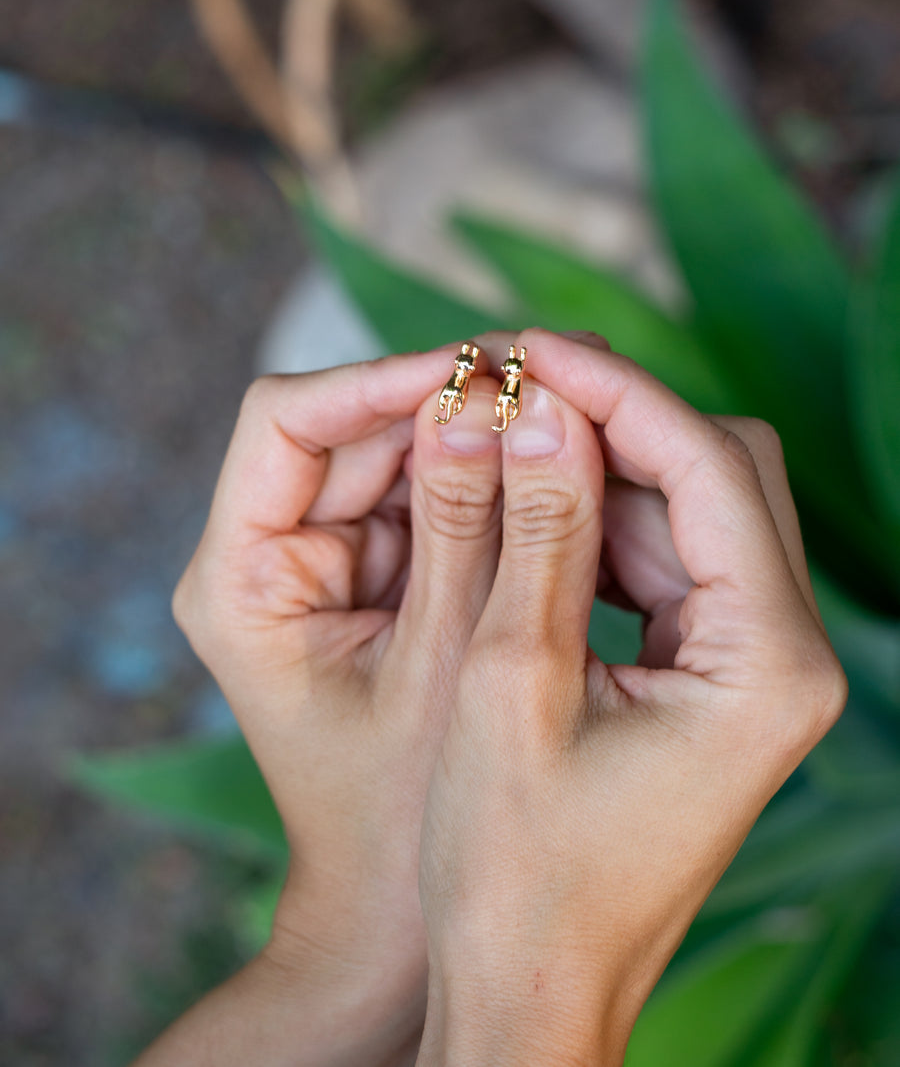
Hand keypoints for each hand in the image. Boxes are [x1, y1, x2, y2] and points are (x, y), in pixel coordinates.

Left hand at [138, 341, 514, 1066]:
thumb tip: (499, 399)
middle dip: (449, 398)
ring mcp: (322, 564)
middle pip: (349, 427)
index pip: (283, 420)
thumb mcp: (448, 661)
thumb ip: (472, 527)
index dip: (380, 378)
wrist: (393, 920)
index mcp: (241, 577)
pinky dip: (488, 478)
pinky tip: (559, 463)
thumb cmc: (404, 814)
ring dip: (478, 431)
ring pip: (396, 452)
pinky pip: (429, 496)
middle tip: (556, 370)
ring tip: (576, 404)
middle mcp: (266, 555)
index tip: (481, 365)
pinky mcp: (373, 578)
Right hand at [416, 329, 847, 1066]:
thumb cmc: (515, 867)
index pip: (710, 465)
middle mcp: (788, 657)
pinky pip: (672, 562)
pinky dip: (602, 526)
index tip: (520, 348)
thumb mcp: (509, 683)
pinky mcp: (716, 678)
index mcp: (767, 664)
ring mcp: (757, 668)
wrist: (531, 990)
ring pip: (696, 509)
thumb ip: (536, 530)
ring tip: (502, 442)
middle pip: (723, 472)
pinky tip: (528, 515)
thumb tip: (539, 401)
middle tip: (507, 388)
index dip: (613, 391)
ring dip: (602, 470)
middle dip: (615, 421)